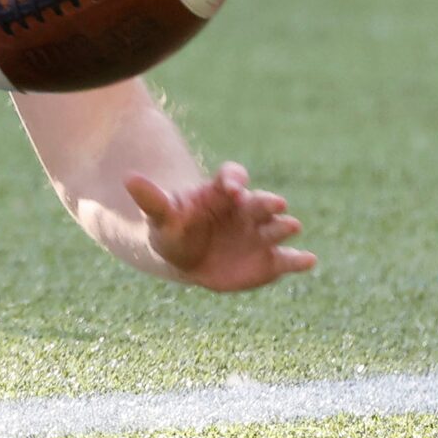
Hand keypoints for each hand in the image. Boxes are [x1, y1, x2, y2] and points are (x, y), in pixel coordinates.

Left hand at [124, 163, 313, 292]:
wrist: (187, 257)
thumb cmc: (174, 229)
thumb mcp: (160, 215)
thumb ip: (151, 198)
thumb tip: (128, 178)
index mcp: (222, 192)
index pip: (232, 177)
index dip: (233, 179)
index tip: (230, 186)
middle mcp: (247, 210)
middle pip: (260, 201)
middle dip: (266, 202)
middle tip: (274, 203)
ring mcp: (261, 234)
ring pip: (277, 227)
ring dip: (283, 226)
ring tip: (290, 226)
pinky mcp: (271, 259)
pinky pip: (288, 259)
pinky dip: (300, 260)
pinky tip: (309, 261)